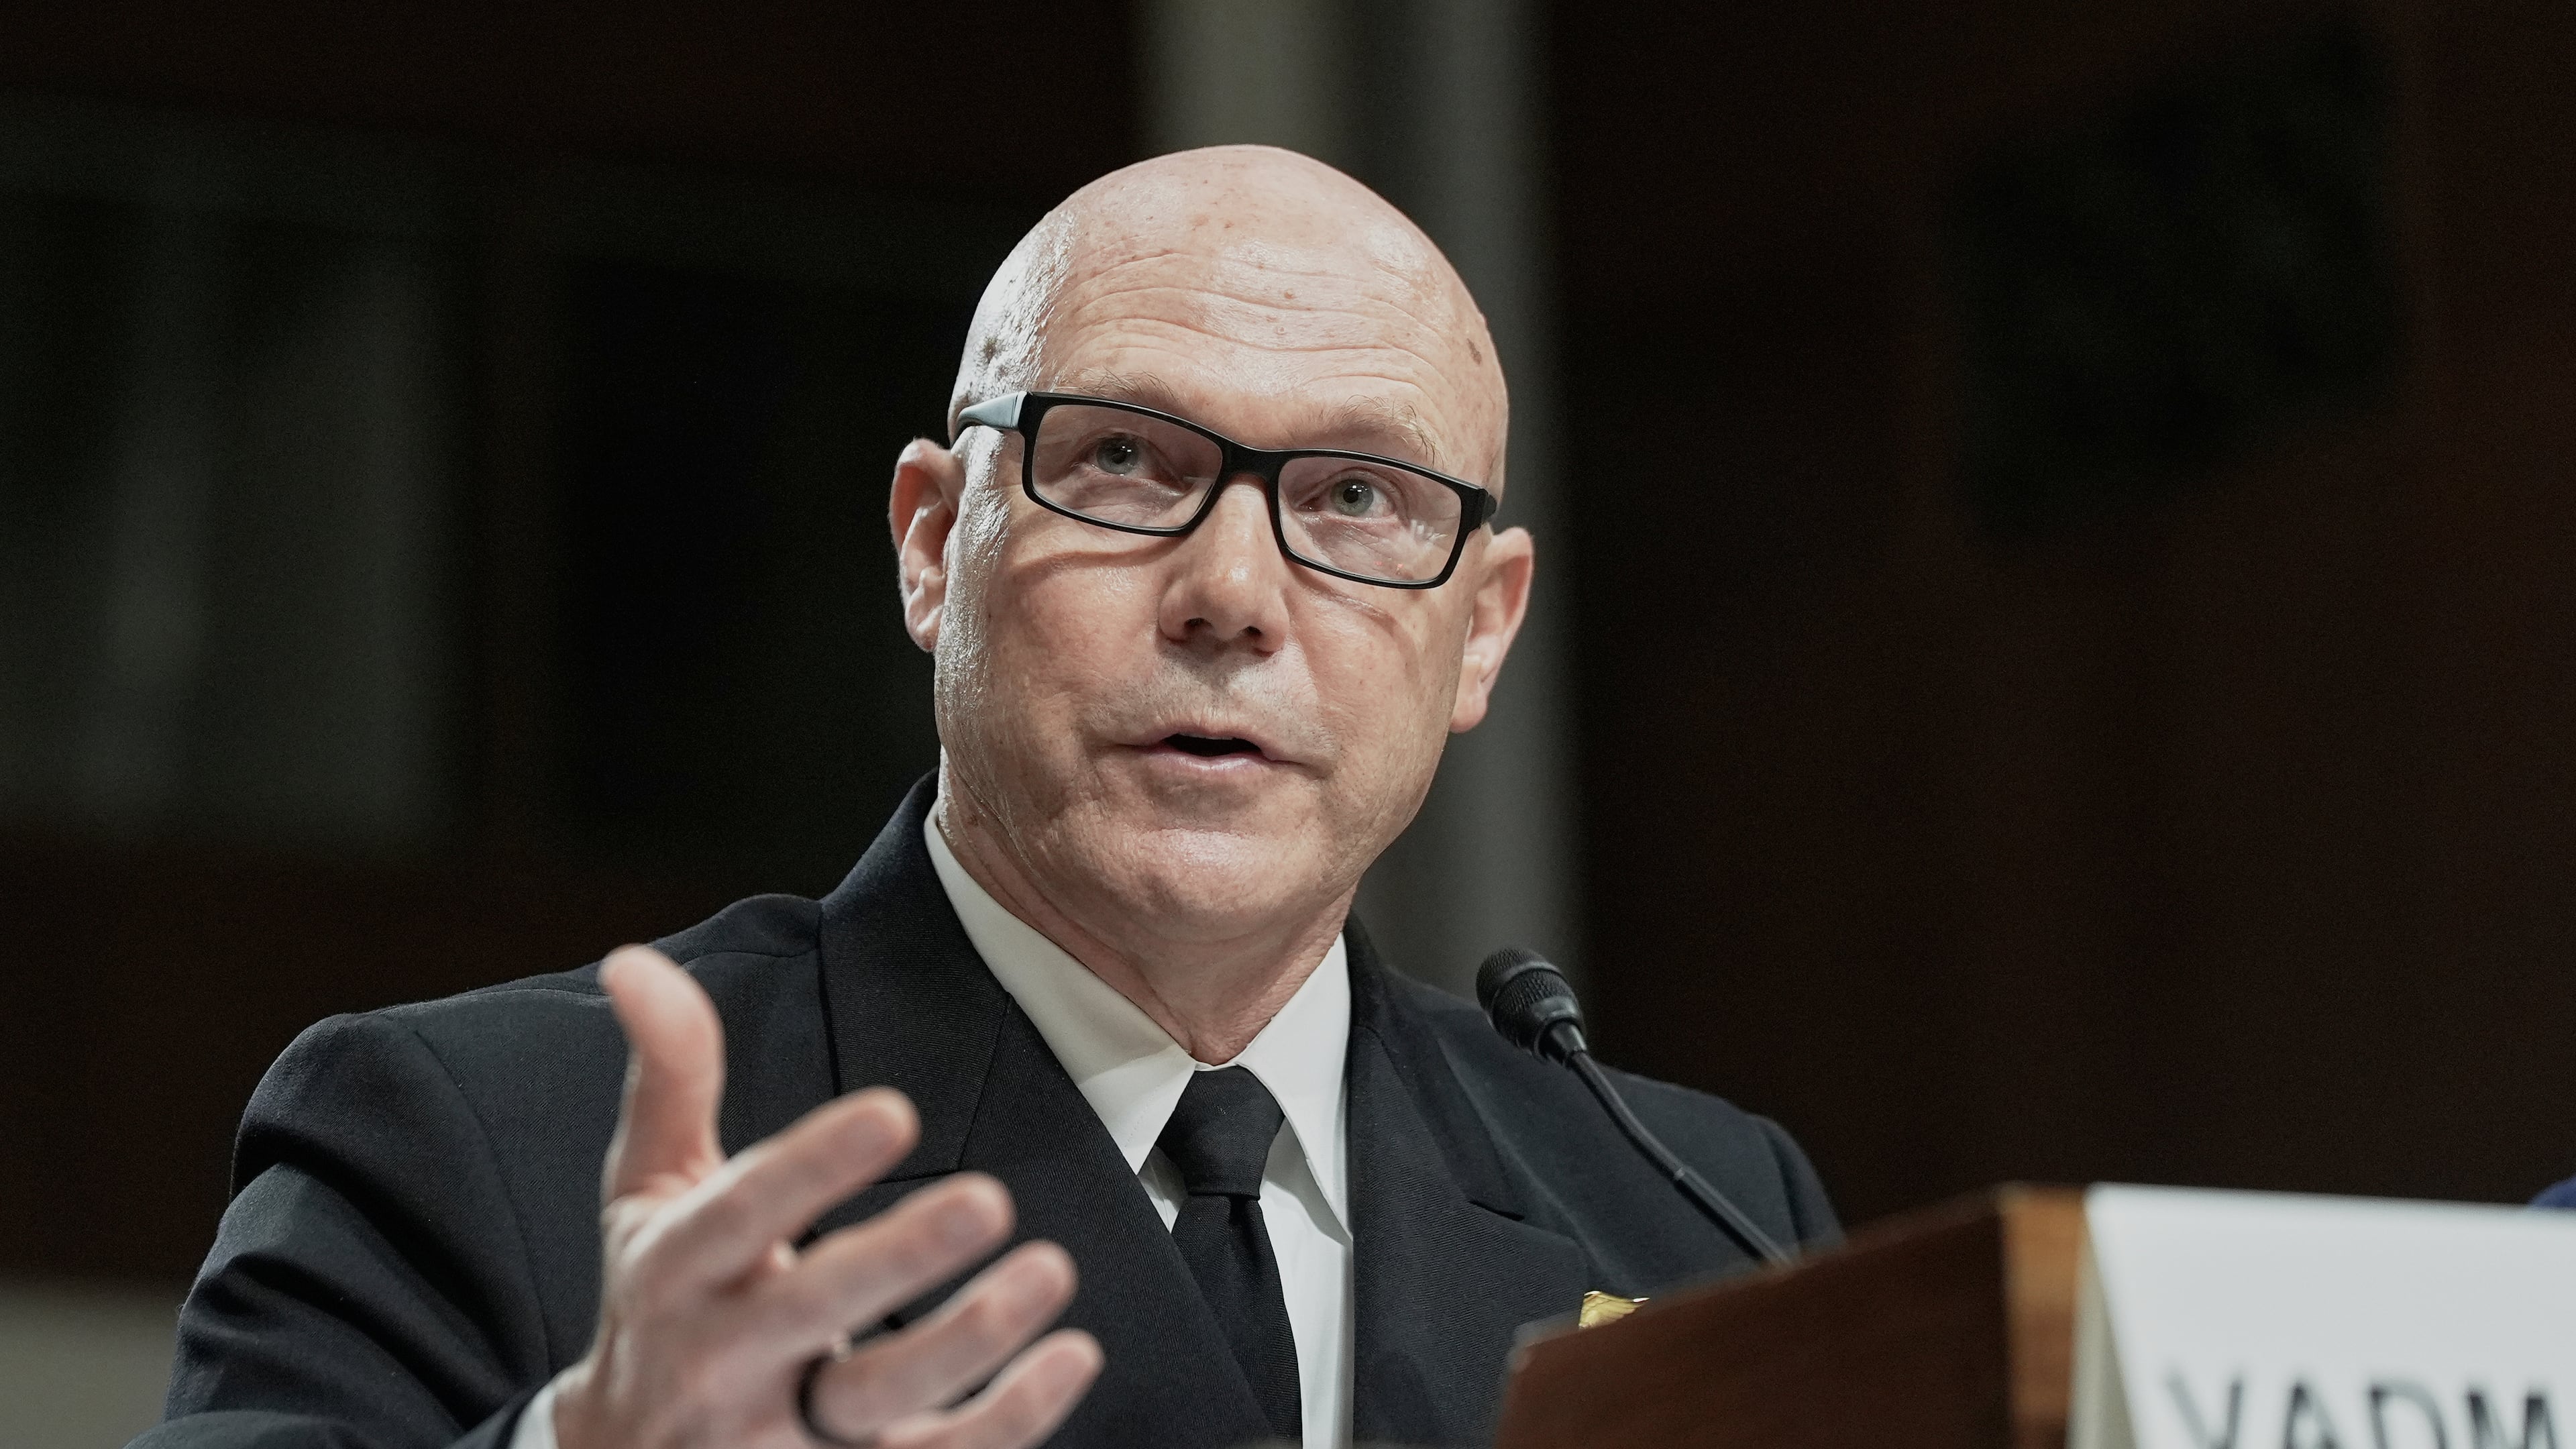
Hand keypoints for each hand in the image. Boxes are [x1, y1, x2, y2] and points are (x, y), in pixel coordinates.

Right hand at [550, 946, 1101, 1448]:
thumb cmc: (661, 1296)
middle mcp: (720, 1358)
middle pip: (809, 1311)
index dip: (812, 1165)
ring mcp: (779, 1435)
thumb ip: (669, 1076)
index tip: (895, 1110)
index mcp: (677, 1269)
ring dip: (971, 1341)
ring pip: (877, 1402)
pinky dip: (1009, 1421)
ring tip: (1050, 1270)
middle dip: (898, 1258)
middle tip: (989, 1199)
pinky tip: (1071, 1358)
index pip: (739, 1213)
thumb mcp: (646, 1190)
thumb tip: (636, 960)